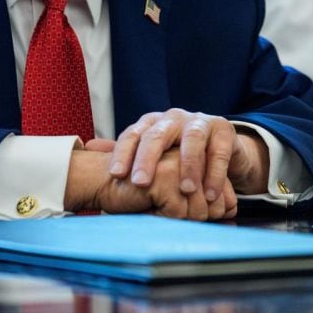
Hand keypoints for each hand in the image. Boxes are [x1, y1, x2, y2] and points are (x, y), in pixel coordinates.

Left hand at [107, 109, 268, 200]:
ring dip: (187, 166)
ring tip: (184, 190)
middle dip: (147, 159)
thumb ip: (124, 151)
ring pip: (191, 139)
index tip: (114, 175)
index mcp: (152, 122)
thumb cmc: (178, 151)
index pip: (133, 134)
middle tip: (139, 182)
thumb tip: (87, 148)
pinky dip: (214, 173)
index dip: (122, 153)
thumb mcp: (152, 152)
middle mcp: (173, 118)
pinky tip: (210, 193)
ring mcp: (200, 122)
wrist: (219, 145)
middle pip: (158, 134)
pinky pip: (219, 151)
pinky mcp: (224, 130)